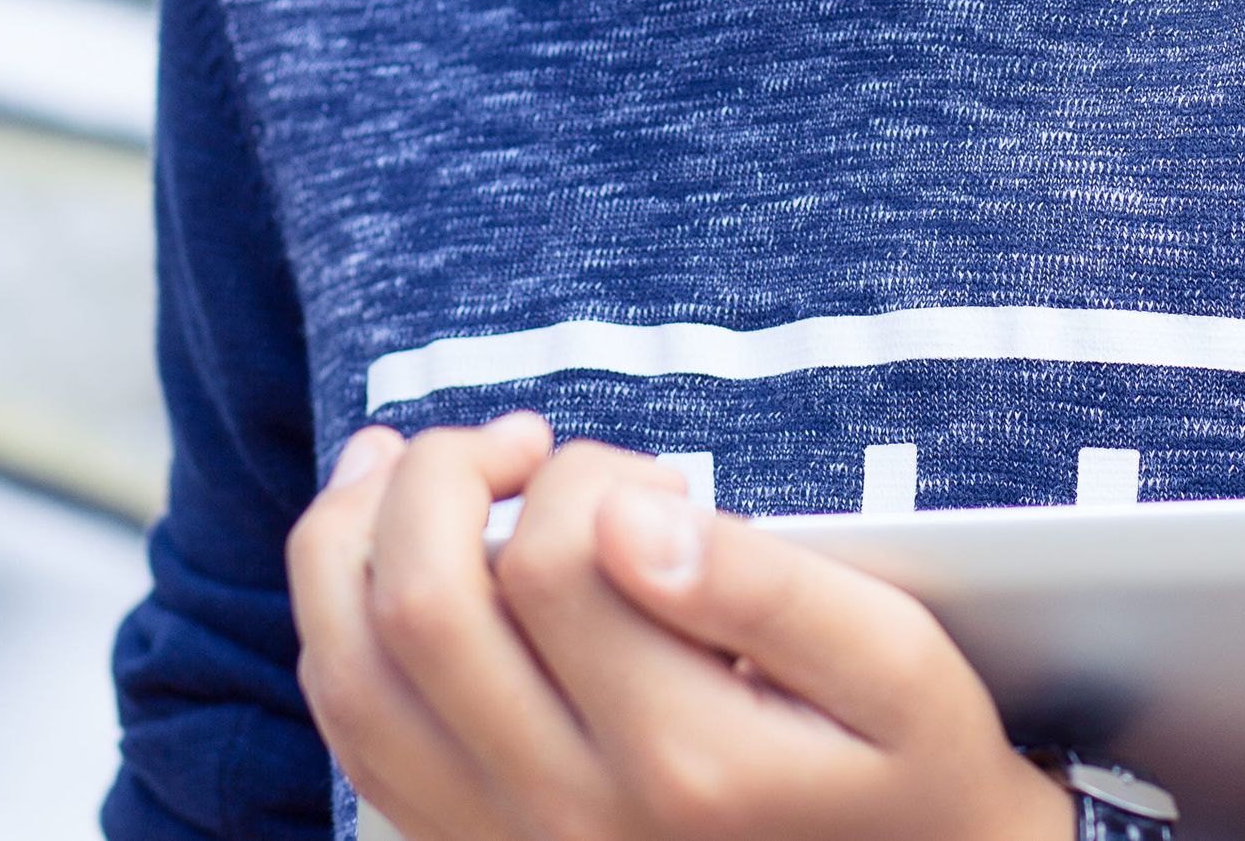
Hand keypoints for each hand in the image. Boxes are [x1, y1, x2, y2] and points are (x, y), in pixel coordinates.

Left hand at [286, 414, 1071, 840]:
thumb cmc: (908, 770)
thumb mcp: (895, 668)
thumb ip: (767, 586)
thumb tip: (625, 513)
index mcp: (682, 760)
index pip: (553, 561)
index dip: (582, 476)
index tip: (652, 475)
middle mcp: (569, 816)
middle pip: (424, 607)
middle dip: (444, 477)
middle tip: (519, 441)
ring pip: (354, 671)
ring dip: (352, 539)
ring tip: (409, 463)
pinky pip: (355, 734)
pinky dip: (336, 624)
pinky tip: (376, 552)